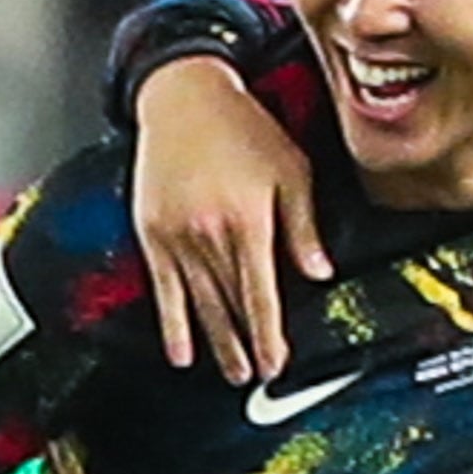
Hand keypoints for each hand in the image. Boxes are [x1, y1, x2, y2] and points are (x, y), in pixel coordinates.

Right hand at [130, 56, 325, 384]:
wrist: (184, 96)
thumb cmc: (243, 128)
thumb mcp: (292, 169)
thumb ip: (304, 225)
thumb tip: (319, 273)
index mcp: (249, 220)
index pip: (261, 293)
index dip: (270, 333)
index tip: (279, 363)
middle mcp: (210, 234)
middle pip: (230, 305)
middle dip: (246, 345)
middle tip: (258, 378)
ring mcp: (177, 237)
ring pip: (199, 304)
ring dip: (216, 344)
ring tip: (232, 372)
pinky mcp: (153, 234)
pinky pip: (164, 291)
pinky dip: (172, 326)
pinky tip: (181, 352)